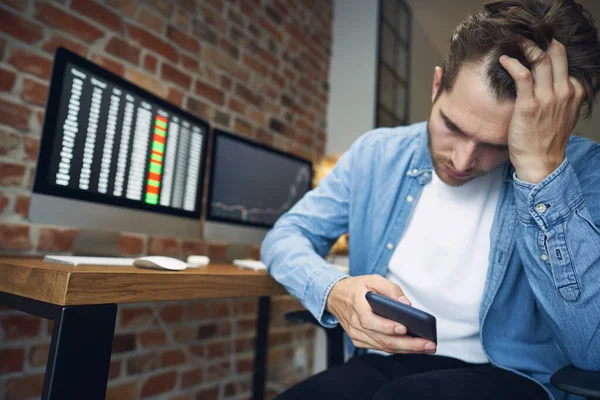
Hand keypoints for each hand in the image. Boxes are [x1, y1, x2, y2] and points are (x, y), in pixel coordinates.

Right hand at [326, 275, 436, 353]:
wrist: (336, 296)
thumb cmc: (357, 288)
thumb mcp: (373, 279)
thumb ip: (390, 289)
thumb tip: (406, 304)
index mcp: (357, 306)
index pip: (370, 321)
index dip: (388, 327)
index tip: (405, 328)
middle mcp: (355, 324)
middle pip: (382, 339)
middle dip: (408, 344)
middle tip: (429, 344)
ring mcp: (356, 335)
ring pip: (382, 346)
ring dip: (406, 349)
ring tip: (426, 347)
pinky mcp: (359, 340)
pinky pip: (379, 347)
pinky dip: (397, 349)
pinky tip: (412, 347)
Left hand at [499, 39, 586, 183]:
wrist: (541, 162)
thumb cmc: (546, 141)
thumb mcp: (564, 115)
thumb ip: (563, 97)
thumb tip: (553, 85)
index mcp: (574, 92)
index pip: (564, 62)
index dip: (550, 52)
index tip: (536, 48)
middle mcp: (563, 92)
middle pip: (556, 55)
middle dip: (540, 42)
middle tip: (525, 38)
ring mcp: (547, 98)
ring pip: (540, 61)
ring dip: (525, 48)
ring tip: (514, 43)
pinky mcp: (529, 105)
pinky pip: (522, 75)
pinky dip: (512, 63)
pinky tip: (504, 60)